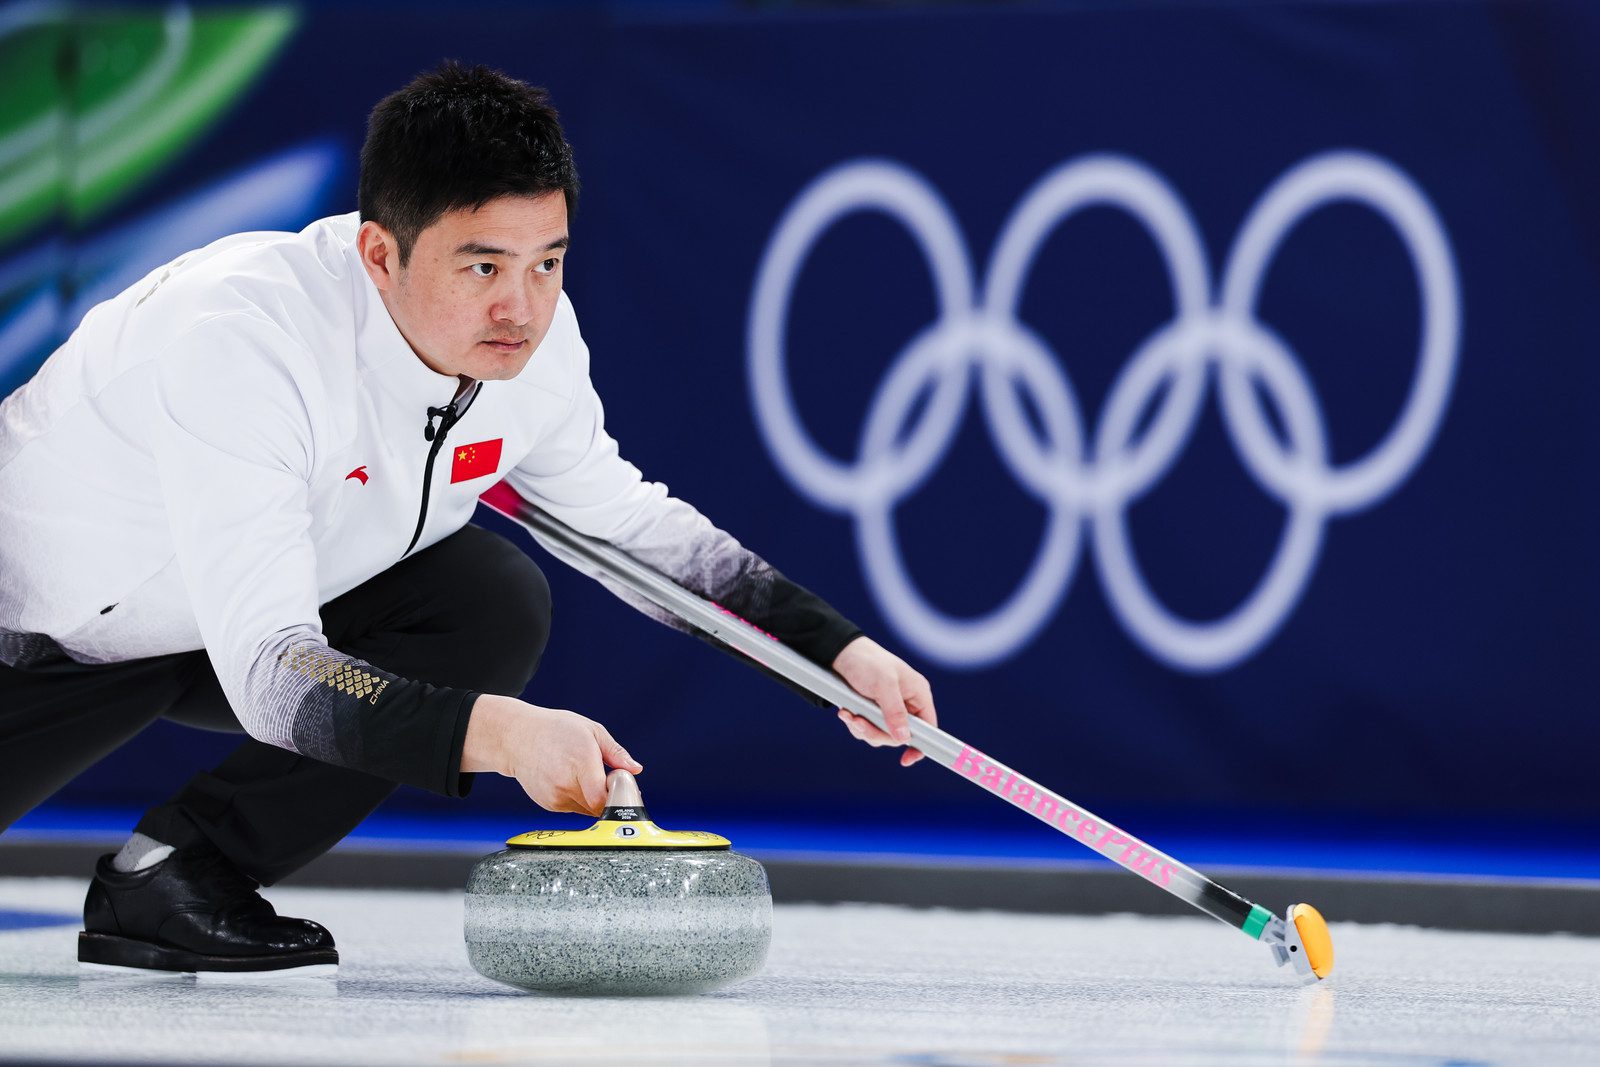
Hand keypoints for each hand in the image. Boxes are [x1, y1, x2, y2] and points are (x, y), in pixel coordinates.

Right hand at [462, 694, 641, 814]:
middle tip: (607, 778)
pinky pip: (573, 808)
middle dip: (608, 795)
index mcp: (580, 763)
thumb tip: (635, 769)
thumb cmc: (556, 730)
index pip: (602, 799)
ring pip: (586, 809)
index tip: (620, 783)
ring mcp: (554, 797)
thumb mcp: (591, 731)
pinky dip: (578, 798)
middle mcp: (565, 784)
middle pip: (598, 807)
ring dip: (593, 798)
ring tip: (584, 774)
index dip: (617, 796)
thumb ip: (615, 753)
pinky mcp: (548, 805)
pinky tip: (570, 779)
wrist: (517, 737)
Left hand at [831, 636, 936, 766]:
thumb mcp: (884, 684)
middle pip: (899, 736)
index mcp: (918, 695)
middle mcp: (906, 705)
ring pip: (881, 735)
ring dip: (863, 729)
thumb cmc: (869, 662)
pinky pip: (868, 729)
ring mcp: (889, 710)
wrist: (843, 654)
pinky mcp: (873, 712)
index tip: (907, 759)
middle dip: (876, 733)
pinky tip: (845, 713)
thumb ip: (895, 711)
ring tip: (848, 714)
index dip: (920, 745)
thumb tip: (903, 738)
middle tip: (859, 723)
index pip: (928, 727)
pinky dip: (856, 724)